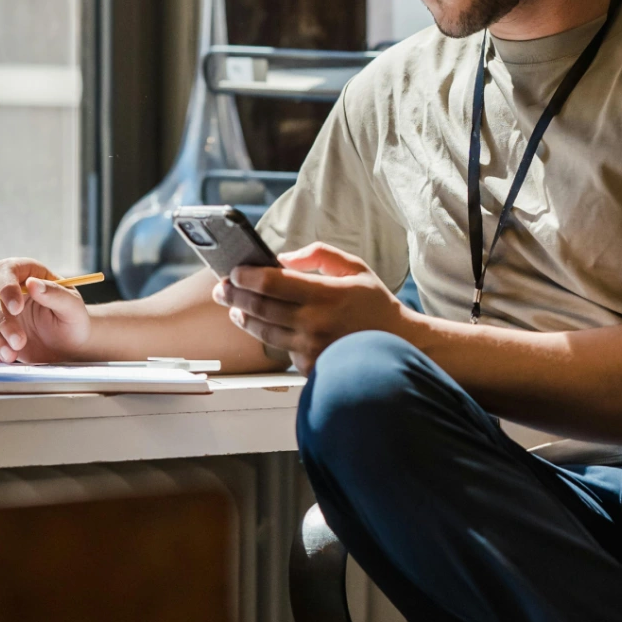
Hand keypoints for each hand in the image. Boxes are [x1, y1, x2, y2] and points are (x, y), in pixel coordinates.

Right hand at [0, 258, 91, 363]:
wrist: (68, 345)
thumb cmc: (73, 321)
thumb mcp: (73, 308)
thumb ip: (56, 294)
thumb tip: (33, 283)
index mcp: (30, 273)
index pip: (7, 269)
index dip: (6, 286)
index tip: (16, 308)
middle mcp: (9, 287)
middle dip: (4, 322)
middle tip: (20, 341)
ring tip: (12, 354)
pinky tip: (6, 356)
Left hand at [212, 242, 406, 373]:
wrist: (399, 346)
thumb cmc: (375, 305)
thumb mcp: (355, 268)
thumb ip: (319, 255)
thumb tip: (282, 258)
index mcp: (326, 294)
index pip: (272, 282)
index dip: (247, 275)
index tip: (236, 271)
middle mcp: (315, 322)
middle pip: (259, 307)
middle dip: (234, 295)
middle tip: (223, 288)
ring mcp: (310, 348)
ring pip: (262, 331)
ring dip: (243, 316)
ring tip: (235, 308)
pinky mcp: (309, 366)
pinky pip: (280, 349)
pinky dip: (269, 336)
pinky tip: (262, 326)